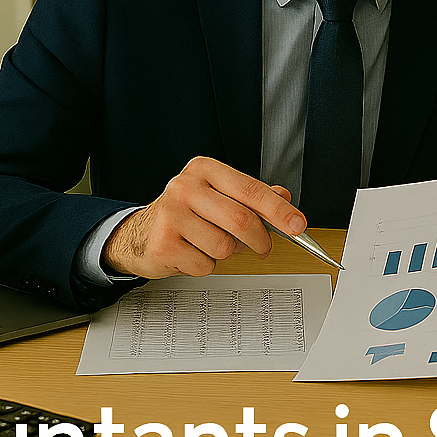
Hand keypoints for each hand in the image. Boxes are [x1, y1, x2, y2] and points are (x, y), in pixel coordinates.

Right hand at [103, 156, 304, 278]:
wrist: (139, 234)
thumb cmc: (186, 214)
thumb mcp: (219, 196)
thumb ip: (252, 197)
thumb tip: (285, 199)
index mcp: (204, 170)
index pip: (251, 190)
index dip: (278, 211)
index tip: (298, 226)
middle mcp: (185, 187)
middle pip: (242, 220)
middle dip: (260, 240)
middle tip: (263, 247)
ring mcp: (171, 215)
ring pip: (225, 247)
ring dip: (227, 253)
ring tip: (210, 243)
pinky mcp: (164, 244)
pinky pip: (205, 265)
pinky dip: (206, 266)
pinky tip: (191, 253)